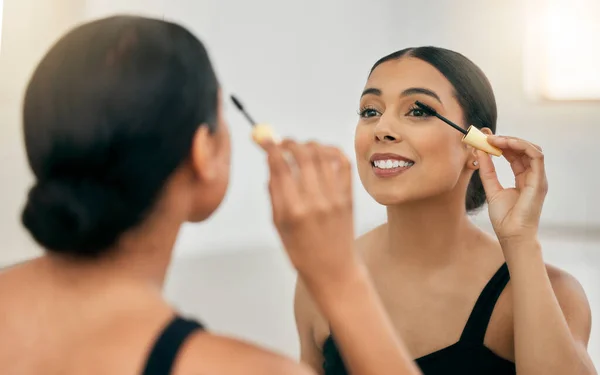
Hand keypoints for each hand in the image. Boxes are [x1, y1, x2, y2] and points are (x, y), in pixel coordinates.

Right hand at [259, 138, 358, 287]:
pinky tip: (322, 152)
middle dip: (289, 143)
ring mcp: (335, 197)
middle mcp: (315, 201)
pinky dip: (331, 151)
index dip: (271, 148)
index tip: (265, 139)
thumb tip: (272, 163)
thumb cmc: (301, 251)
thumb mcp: (279, 225)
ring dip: (308, 144)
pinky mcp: (349, 196)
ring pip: (322, 155)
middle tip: (282, 143)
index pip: (280, 168)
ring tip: (300, 148)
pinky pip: (342, 163)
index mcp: (292, 211)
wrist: (333, 269)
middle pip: (302, 156)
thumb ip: (275, 193)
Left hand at [476, 135, 547, 243]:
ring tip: (495, 140)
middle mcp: (533, 176)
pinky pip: (536, 156)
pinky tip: (506, 144)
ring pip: (531, 149)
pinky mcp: (539, 181)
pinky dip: (522, 146)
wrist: (511, 234)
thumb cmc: (504, 217)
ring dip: (513, 141)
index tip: (485, 140)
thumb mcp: (491, 188)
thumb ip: (487, 170)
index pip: (515, 155)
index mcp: (523, 178)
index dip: (502, 145)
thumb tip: (480, 151)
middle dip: (506, 140)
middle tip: (488, 137)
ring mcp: (538, 178)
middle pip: (523, 150)